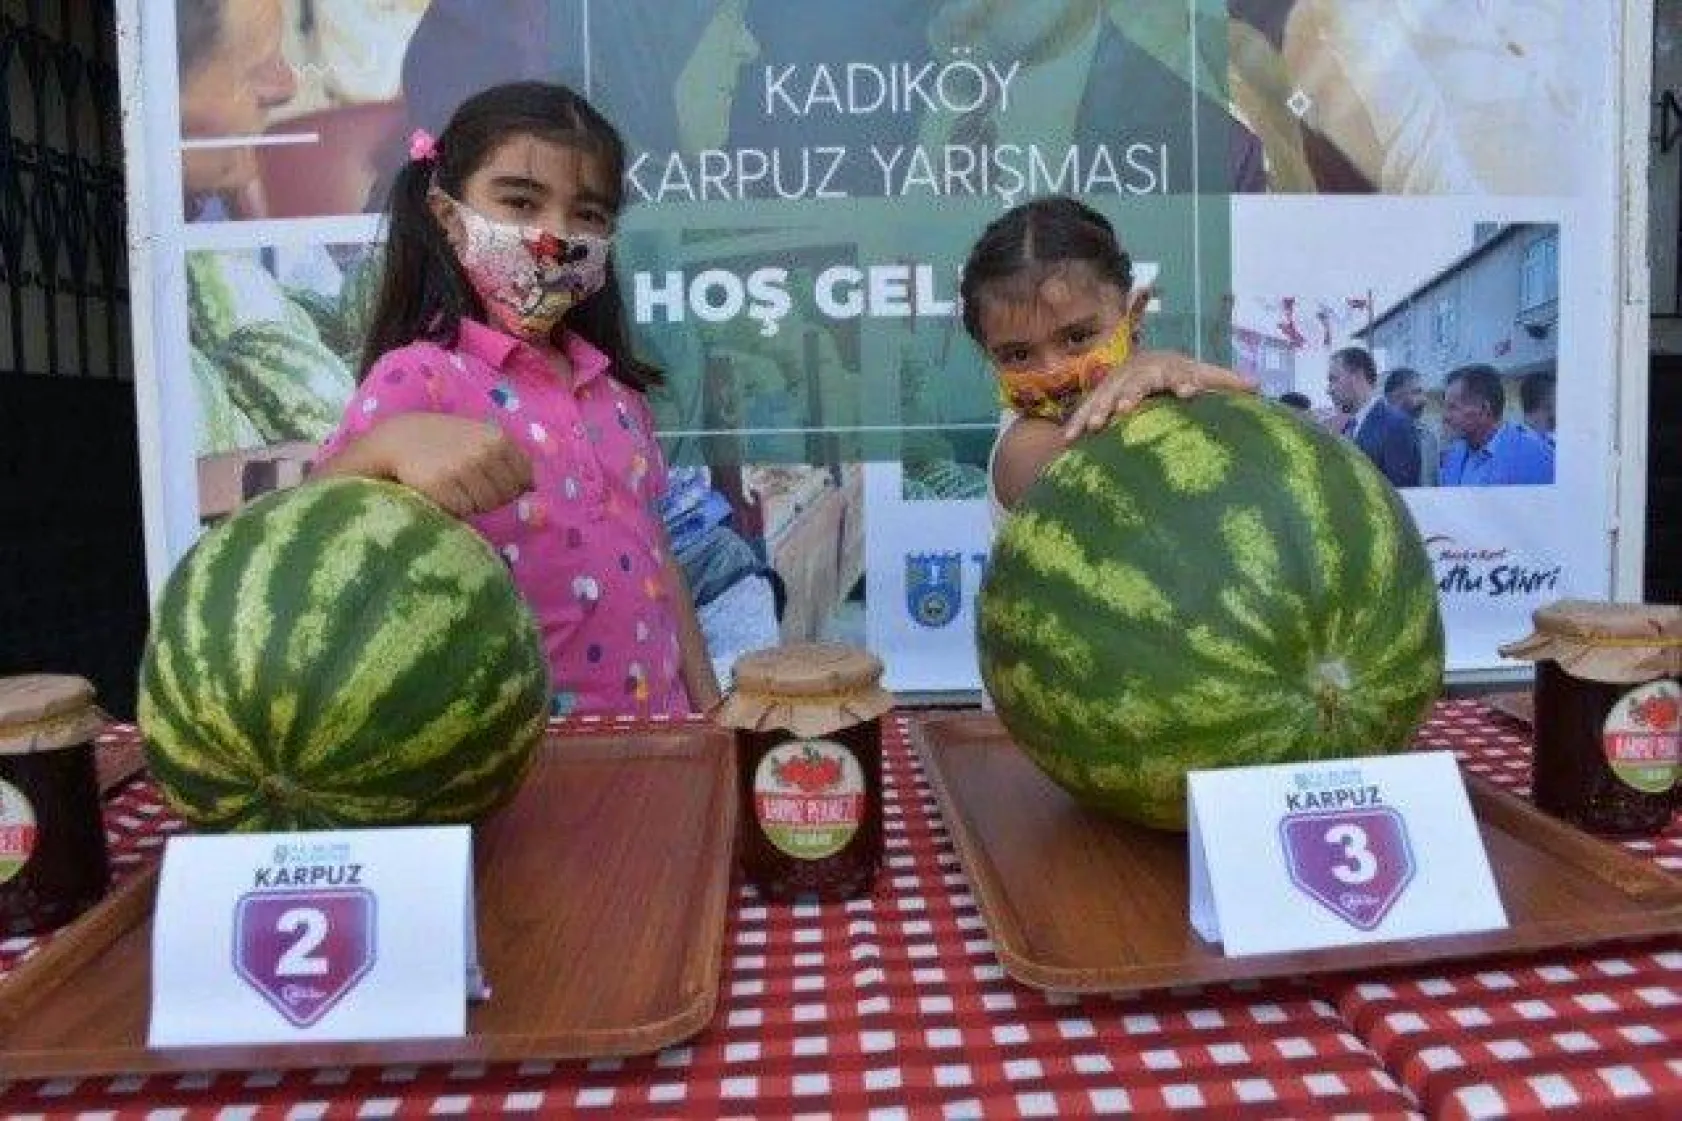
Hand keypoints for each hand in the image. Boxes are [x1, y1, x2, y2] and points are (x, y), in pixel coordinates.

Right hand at [369, 413, 532, 517]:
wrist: (397, 439)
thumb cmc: (443, 441)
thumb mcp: (479, 439)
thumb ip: (507, 458)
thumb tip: (533, 487)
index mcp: (499, 439)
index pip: (523, 479)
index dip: (509, 486)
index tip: (489, 480)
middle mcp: (484, 452)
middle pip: (505, 496)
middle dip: (490, 496)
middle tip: (466, 484)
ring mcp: (463, 468)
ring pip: (484, 505)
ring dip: (471, 503)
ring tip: (453, 486)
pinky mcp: (442, 484)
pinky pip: (462, 511)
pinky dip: (453, 507)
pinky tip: (440, 492)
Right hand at [1061, 350, 1258, 440]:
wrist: (1146, 360)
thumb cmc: (1179, 372)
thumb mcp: (1202, 373)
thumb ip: (1225, 380)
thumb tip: (1258, 385)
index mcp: (1167, 367)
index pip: (1177, 372)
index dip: (1183, 381)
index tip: (1189, 392)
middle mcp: (1139, 372)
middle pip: (1134, 382)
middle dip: (1129, 394)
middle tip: (1125, 409)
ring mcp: (1116, 383)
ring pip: (1106, 394)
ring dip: (1099, 409)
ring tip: (1096, 425)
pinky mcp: (1100, 397)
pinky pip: (1086, 409)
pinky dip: (1078, 422)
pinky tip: (1069, 440)